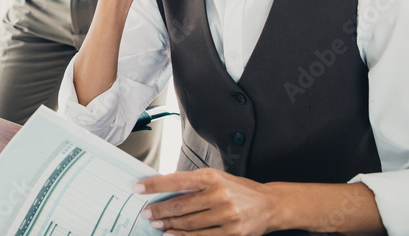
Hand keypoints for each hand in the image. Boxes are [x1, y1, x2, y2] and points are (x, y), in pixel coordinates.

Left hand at [134, 169, 276, 235]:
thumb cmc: (239, 189)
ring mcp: (226, 216)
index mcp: (212, 177)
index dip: (155, 185)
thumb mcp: (217, 178)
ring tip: (157, 224)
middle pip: (181, 205)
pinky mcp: (233, 234)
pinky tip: (172, 235)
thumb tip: (163, 187)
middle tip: (146, 213)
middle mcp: (219, 195)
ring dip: (170, 225)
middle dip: (159, 210)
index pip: (177, 180)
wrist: (270, 204)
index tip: (138, 188)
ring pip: (189, 224)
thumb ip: (194, 183)